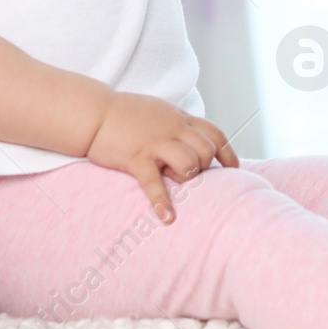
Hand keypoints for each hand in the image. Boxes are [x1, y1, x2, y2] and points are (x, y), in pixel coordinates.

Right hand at [84, 92, 238, 223]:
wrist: (94, 112)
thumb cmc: (125, 115)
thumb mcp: (159, 110)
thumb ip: (178, 124)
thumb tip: (193, 139)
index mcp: (179, 118)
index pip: (215, 133)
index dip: (227, 154)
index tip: (233, 170)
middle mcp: (172, 129)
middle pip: (206, 150)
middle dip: (205, 167)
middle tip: (190, 176)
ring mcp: (155, 143)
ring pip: (189, 162)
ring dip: (187, 176)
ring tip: (174, 181)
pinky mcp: (136, 158)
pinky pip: (154, 182)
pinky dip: (162, 202)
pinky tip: (167, 218)